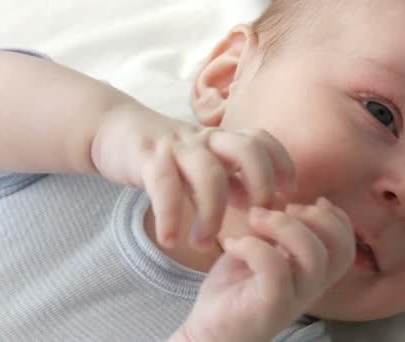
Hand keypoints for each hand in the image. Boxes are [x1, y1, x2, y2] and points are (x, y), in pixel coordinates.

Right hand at [91, 107, 295, 247]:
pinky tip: (170, 239)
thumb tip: (261, 204)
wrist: (116, 130)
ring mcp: (177, 146)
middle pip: (247, 149)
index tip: (288, 196)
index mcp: (222, 141)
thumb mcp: (205, 165)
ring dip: (213, 213)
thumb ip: (232, 182)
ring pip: (209, 172)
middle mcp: (205, 139)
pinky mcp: (147, 157)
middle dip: (261, 183)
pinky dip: (169, 215)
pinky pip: (164, 184)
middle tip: (257, 219)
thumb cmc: (168, 154)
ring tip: (203, 244)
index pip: (263, 141)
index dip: (282, 164)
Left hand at [177, 197, 354, 341]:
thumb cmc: (235, 286)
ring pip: (312, 254)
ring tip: (253, 219)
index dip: (335, 217)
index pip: (346, 245)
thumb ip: (277, 229)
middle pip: (337, 246)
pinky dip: (252, 245)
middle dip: (311, 216)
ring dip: (281, 225)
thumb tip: (285, 202)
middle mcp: (311, 287)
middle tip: (277, 209)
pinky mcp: (271, 307)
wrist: (209, 329)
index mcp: (313, 273)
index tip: (306, 202)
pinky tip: (231, 244)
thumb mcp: (260, 248)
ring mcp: (294, 299)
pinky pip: (275, 268)